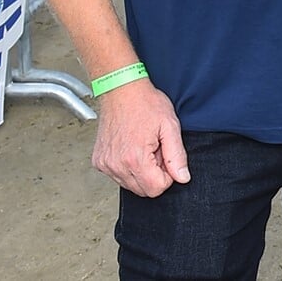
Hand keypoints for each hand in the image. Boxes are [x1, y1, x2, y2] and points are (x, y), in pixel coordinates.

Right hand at [92, 79, 190, 197]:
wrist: (121, 90)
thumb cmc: (145, 104)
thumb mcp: (170, 126)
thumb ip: (177, 156)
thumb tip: (183, 178)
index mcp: (134, 159)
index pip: (156, 189)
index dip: (167, 176)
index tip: (166, 157)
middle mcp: (116, 165)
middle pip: (143, 190)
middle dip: (154, 174)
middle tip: (155, 150)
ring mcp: (105, 164)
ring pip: (130, 185)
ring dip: (141, 171)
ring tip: (143, 146)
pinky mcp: (99, 161)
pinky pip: (117, 176)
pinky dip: (127, 167)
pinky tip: (131, 147)